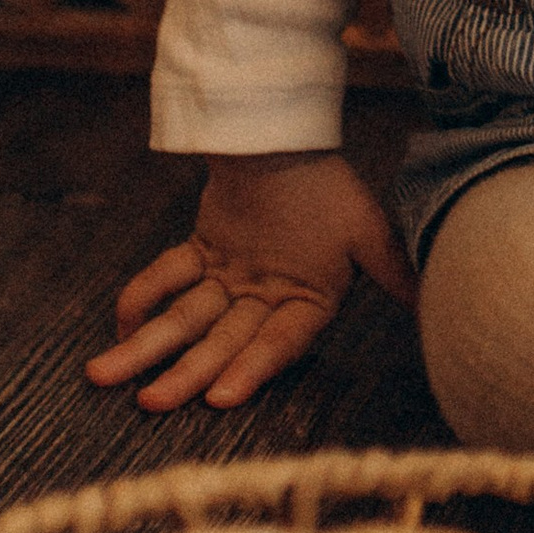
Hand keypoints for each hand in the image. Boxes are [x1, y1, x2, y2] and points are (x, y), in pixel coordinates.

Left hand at [86, 151, 415, 411]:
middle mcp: (265, 299)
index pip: (277, 344)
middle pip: (221, 343)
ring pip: (184, 321)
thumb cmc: (330, 183)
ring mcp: (230, 279)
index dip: (251, 369)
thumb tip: (430, 303)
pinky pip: (164, 279)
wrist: (288, 129)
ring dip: (146, 348)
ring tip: (103, 377)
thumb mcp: (366, 229)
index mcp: (307, 302)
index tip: (219, 398)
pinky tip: (118, 322)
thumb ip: (393, 271)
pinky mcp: (201, 254)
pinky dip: (140, 297)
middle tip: (149, 403)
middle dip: (184, 373)